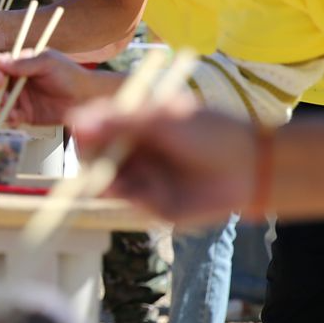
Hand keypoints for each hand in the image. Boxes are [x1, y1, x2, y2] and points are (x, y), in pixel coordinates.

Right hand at [0, 50, 121, 126]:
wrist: (86, 98)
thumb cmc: (70, 75)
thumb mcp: (47, 63)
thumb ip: (22, 63)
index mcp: (21, 65)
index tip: (1, 80)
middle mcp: (17, 81)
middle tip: (5, 97)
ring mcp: (21, 98)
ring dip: (0, 107)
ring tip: (12, 111)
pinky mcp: (26, 115)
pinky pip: (10, 117)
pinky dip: (9, 119)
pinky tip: (17, 119)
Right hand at [68, 96, 257, 223]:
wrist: (249, 168)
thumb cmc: (210, 133)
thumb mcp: (163, 119)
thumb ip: (120, 120)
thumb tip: (74, 121)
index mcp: (134, 123)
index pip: (93, 124)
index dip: (84, 128)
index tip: (82, 130)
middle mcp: (132, 150)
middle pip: (93, 155)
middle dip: (91, 158)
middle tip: (96, 160)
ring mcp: (140, 177)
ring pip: (105, 180)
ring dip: (105, 178)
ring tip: (114, 179)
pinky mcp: (150, 203)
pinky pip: (127, 200)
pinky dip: (126, 195)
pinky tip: (137, 191)